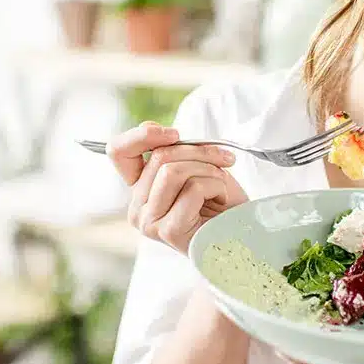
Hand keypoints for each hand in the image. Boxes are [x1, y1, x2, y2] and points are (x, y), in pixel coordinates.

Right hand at [107, 121, 248, 254]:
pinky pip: (193, 189)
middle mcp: (137, 207)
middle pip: (159, 156)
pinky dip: (217, 187)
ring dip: (209, 170)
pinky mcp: (168, 231)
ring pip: (173, 171)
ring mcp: (149, 222)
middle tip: (225, 160)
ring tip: (222, 184)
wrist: (244, 236)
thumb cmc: (222, 202)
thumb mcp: (196, 166)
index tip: (175, 134)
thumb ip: (172, 150)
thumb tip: (154, 128)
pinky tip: (222, 200)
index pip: (119, 152)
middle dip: (199, 152)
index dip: (142, 135)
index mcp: (140, 189)